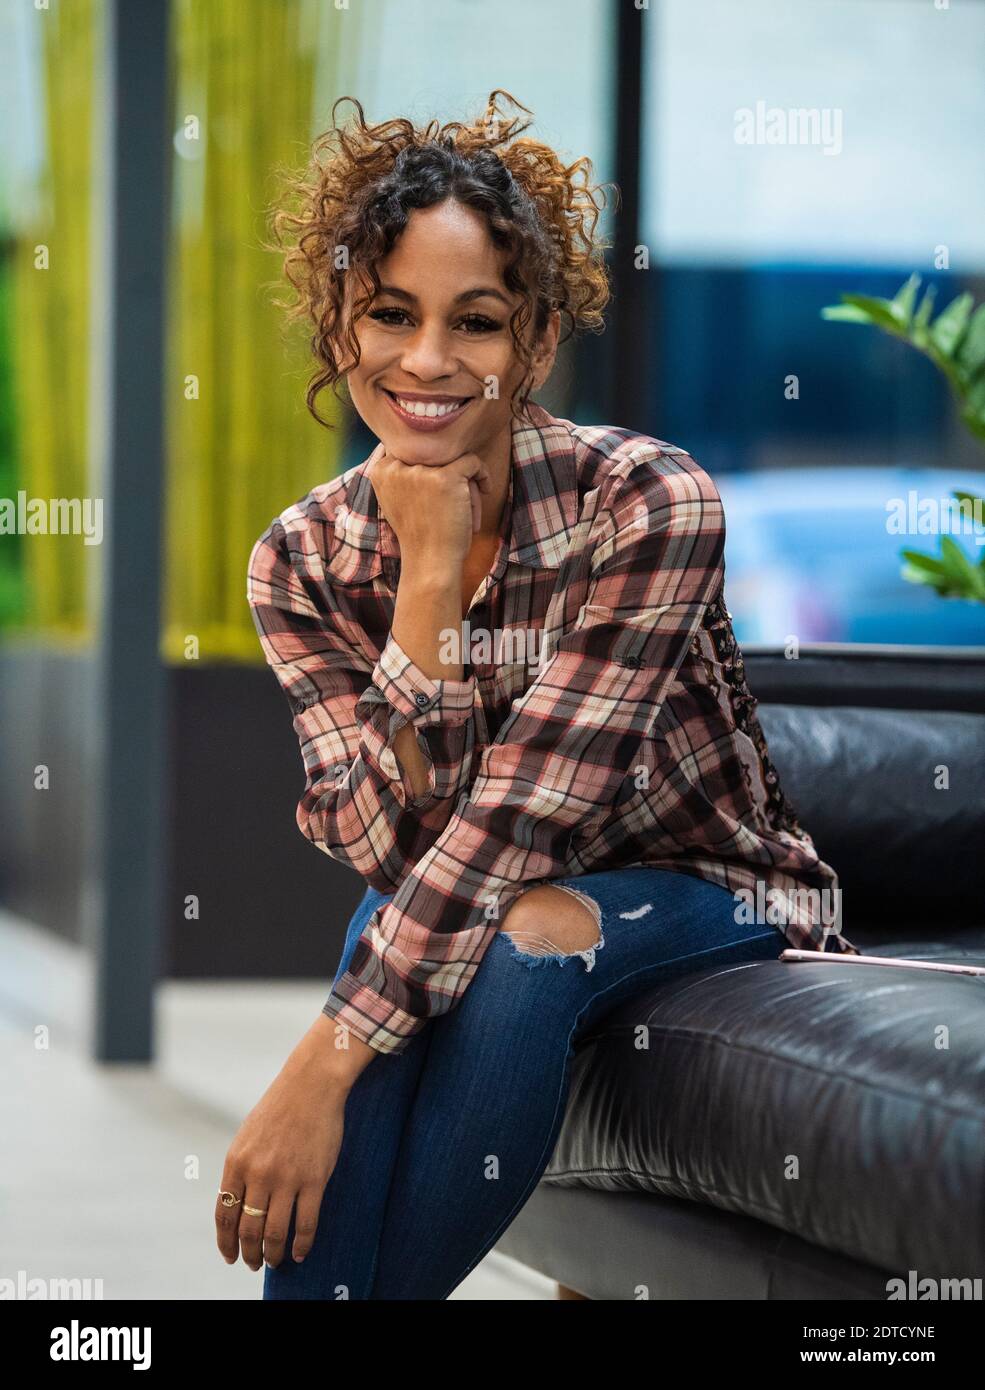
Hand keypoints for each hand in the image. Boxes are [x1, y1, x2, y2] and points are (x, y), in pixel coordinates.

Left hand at [215, 1042, 349, 1270]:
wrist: (311, 1085)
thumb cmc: (279, 1109)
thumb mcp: (247, 1137)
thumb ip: (240, 1170)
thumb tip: (237, 1205)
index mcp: (236, 1163)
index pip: (224, 1216)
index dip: (226, 1243)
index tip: (230, 1257)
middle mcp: (258, 1174)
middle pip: (248, 1230)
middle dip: (249, 1254)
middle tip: (254, 1264)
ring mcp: (287, 1178)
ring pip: (275, 1233)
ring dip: (273, 1255)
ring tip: (276, 1262)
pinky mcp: (314, 1179)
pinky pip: (306, 1224)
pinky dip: (301, 1244)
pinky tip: (300, 1252)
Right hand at [367, 444, 490, 570]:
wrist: (431, 562)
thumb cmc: (421, 534)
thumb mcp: (398, 499)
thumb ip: (400, 472)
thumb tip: (420, 441)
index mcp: (381, 471)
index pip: (414, 448)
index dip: (431, 465)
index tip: (438, 490)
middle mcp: (396, 467)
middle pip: (435, 452)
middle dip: (448, 474)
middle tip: (451, 503)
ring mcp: (420, 471)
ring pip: (454, 458)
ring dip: (465, 481)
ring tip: (463, 507)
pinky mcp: (446, 477)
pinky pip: (473, 462)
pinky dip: (483, 475)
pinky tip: (485, 491)